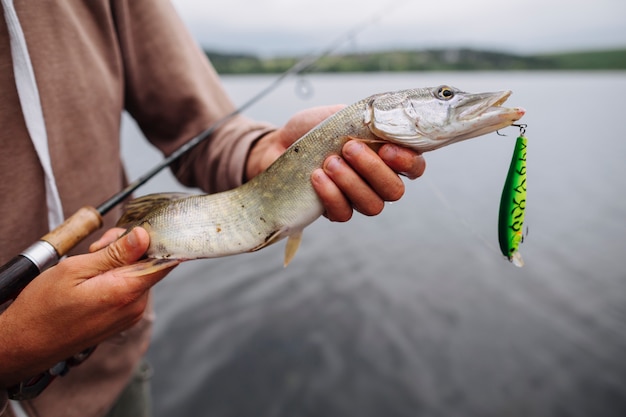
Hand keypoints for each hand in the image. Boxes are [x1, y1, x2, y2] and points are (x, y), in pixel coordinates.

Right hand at [0, 227, 177, 386]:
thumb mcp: (75, 270)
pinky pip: (129, 288)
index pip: (166, 260)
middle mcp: (135, 306)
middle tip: (97, 247)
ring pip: (138, 274)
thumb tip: (144, 236)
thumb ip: (114, 253)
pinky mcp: (122, 318)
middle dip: (128, 248)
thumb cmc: (43, 309)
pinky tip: (93, 277)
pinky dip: (115, 276)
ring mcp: (130, 314)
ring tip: (90, 263)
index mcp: (126, 292)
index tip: (136, 230)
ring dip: (119, 262)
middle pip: (149, 263)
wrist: (25, 345)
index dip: (155, 240)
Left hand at [246, 105, 425, 221]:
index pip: (415, 168)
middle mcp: (377, 182)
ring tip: (330, 162)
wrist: (280, 144)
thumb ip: (367, 120)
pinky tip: (317, 177)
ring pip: (372, 206)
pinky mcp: (334, 211)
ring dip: (352, 182)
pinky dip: (331, 194)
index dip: (408, 162)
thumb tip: (385, 122)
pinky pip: (344, 213)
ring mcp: (357, 199)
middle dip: (374, 170)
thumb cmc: (315, 128)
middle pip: (394, 191)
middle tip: (349, 148)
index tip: (387, 148)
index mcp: (386, 156)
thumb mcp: (342, 115)